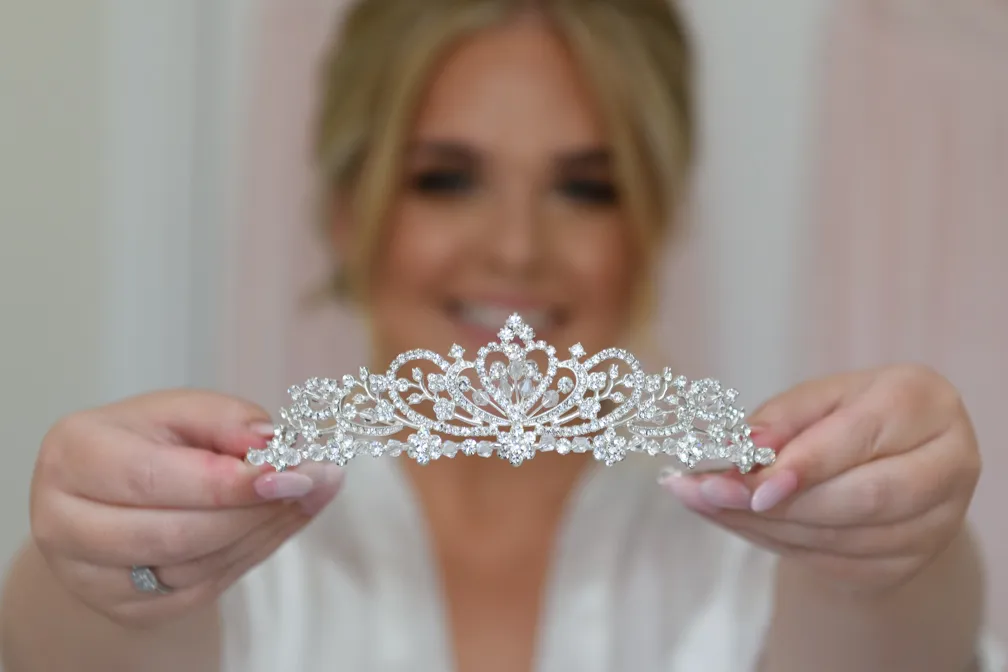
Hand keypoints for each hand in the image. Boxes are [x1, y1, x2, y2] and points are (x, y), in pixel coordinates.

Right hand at [30, 390, 343, 626]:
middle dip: (253, 512)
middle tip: (313, 484)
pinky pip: (198, 591)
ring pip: (190, 569)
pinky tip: (276, 524)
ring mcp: (87, 574)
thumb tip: (275, 446)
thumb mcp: (185, 410)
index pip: (153, 478)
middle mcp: (63, 521)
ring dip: (260, 534)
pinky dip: (248, 556)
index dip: (226, 483)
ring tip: (305, 497)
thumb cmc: (149, 440)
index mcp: (74, 454)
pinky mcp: (121, 607)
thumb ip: (228, 420)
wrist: (112, 489)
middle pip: (171, 534)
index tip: (291, 472)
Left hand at [661, 365, 980, 592]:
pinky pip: (834, 563)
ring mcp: (935, 523)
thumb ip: (782, 419)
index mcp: (923, 403)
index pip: (861, 440)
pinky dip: (776, 544)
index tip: (747, 481)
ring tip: (703, 501)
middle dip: (776, 503)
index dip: (803, 466)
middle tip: (706, 492)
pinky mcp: (910, 562)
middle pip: (860, 499)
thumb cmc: (854, 413)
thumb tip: (742, 448)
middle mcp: (946, 465)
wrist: (897, 455)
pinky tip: (733, 521)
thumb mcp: (818, 397)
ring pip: (843, 538)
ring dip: (764, 526)